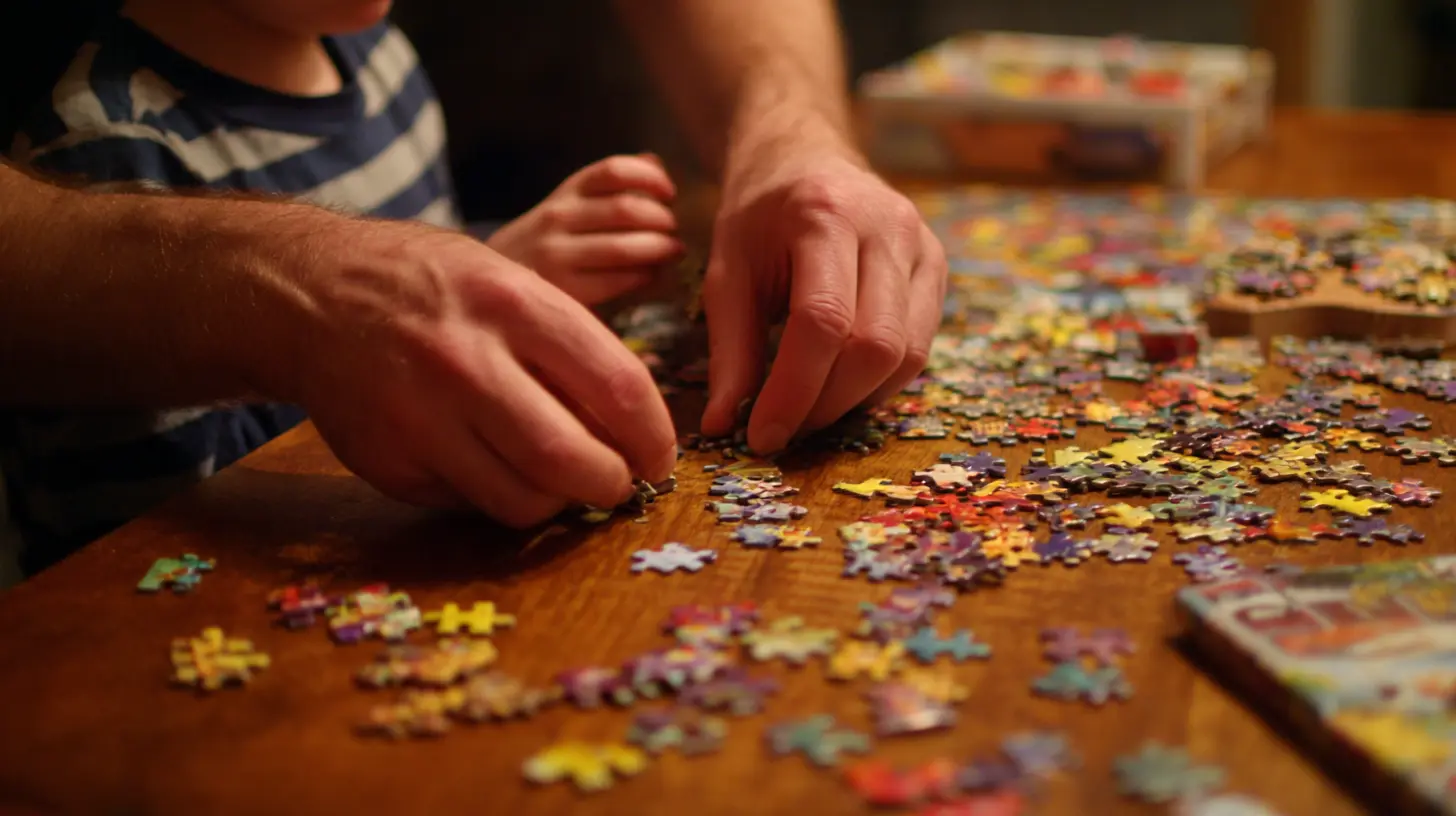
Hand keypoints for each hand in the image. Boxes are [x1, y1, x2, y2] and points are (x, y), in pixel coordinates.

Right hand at [276, 217, 677, 526]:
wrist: (309, 293)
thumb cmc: (431, 287)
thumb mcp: (506, 280)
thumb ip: (566, 344)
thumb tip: (632, 424)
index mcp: (511, 303)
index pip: (618, 384)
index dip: (654, 434)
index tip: (660, 454)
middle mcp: (465, 361)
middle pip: (571, 459)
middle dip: (613, 484)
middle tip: (619, 482)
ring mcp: (420, 419)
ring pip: (523, 500)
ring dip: (559, 502)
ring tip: (561, 480)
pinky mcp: (390, 464)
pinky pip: (471, 503)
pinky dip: (498, 495)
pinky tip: (493, 464)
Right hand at [487, 154, 684, 304]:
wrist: (493, 280)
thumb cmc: (551, 240)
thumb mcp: (572, 204)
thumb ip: (611, 186)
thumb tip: (656, 162)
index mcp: (567, 192)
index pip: (613, 170)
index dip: (650, 178)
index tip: (669, 193)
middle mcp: (559, 217)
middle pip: (626, 210)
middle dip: (662, 220)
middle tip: (675, 230)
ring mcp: (557, 254)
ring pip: (624, 247)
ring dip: (660, 249)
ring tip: (673, 252)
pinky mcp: (563, 290)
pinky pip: (617, 281)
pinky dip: (644, 276)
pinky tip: (651, 275)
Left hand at [700, 138, 946, 452]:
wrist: (804, 158)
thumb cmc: (760, 216)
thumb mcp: (726, 272)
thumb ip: (729, 350)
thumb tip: (723, 426)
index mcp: (826, 214)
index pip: (823, 322)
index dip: (794, 391)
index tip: (761, 436)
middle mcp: (889, 227)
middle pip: (875, 346)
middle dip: (827, 404)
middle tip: (785, 428)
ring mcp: (924, 246)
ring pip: (907, 355)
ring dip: (855, 400)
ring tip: (809, 410)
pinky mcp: (937, 269)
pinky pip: (919, 347)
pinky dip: (878, 383)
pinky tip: (840, 386)